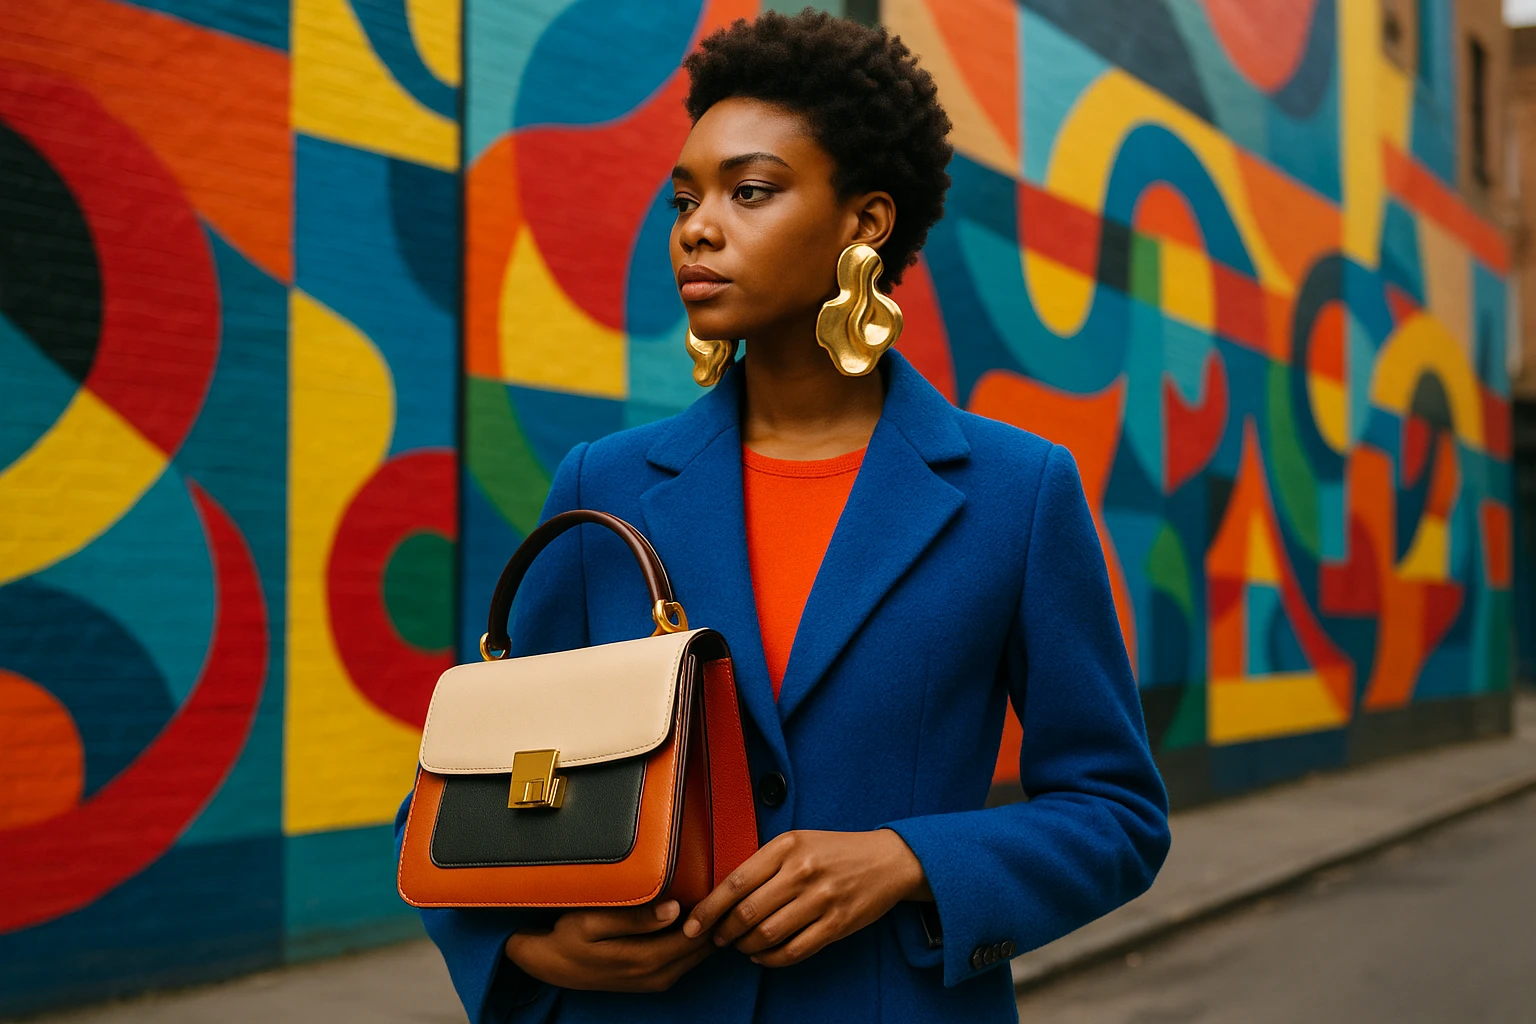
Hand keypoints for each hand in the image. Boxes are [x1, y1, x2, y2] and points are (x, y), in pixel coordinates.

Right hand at [504, 901, 713, 992]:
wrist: (553, 965)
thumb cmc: (569, 937)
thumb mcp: (593, 922)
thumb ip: (635, 917)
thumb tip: (674, 908)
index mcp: (645, 960)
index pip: (695, 937)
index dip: (710, 912)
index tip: (717, 886)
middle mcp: (656, 975)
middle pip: (702, 948)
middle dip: (713, 921)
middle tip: (719, 888)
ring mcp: (656, 981)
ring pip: (697, 956)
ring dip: (706, 931)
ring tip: (709, 898)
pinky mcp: (654, 979)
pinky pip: (686, 961)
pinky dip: (695, 941)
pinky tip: (693, 918)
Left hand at [682, 829, 930, 967]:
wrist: (887, 860)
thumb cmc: (834, 850)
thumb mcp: (798, 841)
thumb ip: (764, 862)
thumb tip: (723, 893)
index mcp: (787, 846)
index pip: (735, 881)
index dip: (709, 908)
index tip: (692, 925)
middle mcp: (802, 871)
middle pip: (747, 912)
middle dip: (724, 932)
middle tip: (717, 939)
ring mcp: (821, 899)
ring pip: (768, 934)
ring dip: (746, 947)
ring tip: (740, 946)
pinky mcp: (837, 924)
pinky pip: (795, 950)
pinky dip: (772, 959)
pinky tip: (763, 956)